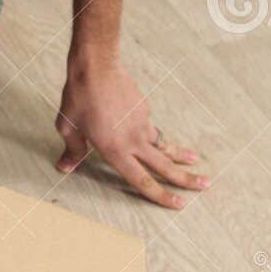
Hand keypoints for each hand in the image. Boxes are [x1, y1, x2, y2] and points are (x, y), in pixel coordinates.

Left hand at [55, 54, 207, 208]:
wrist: (96, 67)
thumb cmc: (78, 98)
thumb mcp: (68, 127)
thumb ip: (73, 150)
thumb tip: (65, 167)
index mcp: (115, 151)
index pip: (141, 180)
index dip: (160, 195)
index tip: (179, 204)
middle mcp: (133, 141)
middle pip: (165, 166)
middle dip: (186, 179)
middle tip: (205, 185)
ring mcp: (142, 123)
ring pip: (163, 144)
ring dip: (179, 153)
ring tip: (194, 159)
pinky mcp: (144, 108)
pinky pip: (148, 125)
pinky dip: (148, 131)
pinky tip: (138, 125)